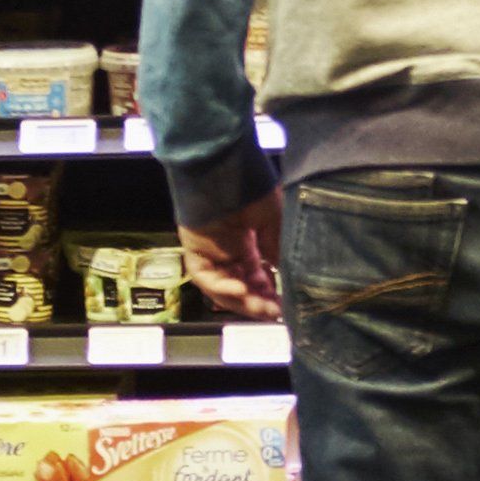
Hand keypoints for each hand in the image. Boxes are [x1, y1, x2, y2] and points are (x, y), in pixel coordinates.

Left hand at [178, 194, 285, 325]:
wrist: (224, 167)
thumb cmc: (251, 187)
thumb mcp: (274, 221)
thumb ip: (278, 249)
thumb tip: (286, 275)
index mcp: (248, 241)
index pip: (257, 277)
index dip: (270, 293)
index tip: (285, 306)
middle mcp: (228, 250)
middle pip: (242, 286)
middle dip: (259, 303)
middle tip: (276, 314)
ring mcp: (210, 252)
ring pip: (224, 288)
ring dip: (244, 301)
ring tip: (263, 309)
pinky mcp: (194, 251)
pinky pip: (206, 278)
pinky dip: (223, 289)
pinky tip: (242, 291)